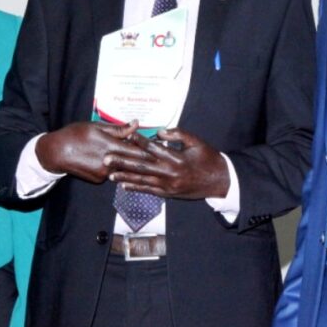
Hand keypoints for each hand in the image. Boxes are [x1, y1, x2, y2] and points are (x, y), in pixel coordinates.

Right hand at [36, 121, 148, 182]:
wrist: (56, 153)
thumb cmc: (75, 134)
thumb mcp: (97, 127)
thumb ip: (119, 129)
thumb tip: (136, 123)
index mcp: (111, 147)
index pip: (137, 150)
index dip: (150, 149)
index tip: (163, 148)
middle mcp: (109, 163)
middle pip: (133, 163)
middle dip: (146, 160)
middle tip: (159, 158)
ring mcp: (104, 174)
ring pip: (123, 169)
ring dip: (132, 166)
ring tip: (145, 163)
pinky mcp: (98, 180)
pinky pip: (112, 174)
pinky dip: (116, 169)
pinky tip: (117, 164)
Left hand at [106, 127, 229, 198]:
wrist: (221, 181)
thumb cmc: (209, 158)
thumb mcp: (197, 142)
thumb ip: (178, 134)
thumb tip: (159, 132)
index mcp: (176, 158)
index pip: (152, 148)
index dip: (137, 142)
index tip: (125, 136)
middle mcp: (169, 172)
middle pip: (141, 166)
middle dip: (122, 162)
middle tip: (106, 158)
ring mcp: (168, 185)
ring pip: (142, 180)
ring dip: (124, 177)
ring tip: (109, 174)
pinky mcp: (169, 194)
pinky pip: (149, 191)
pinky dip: (136, 188)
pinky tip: (123, 186)